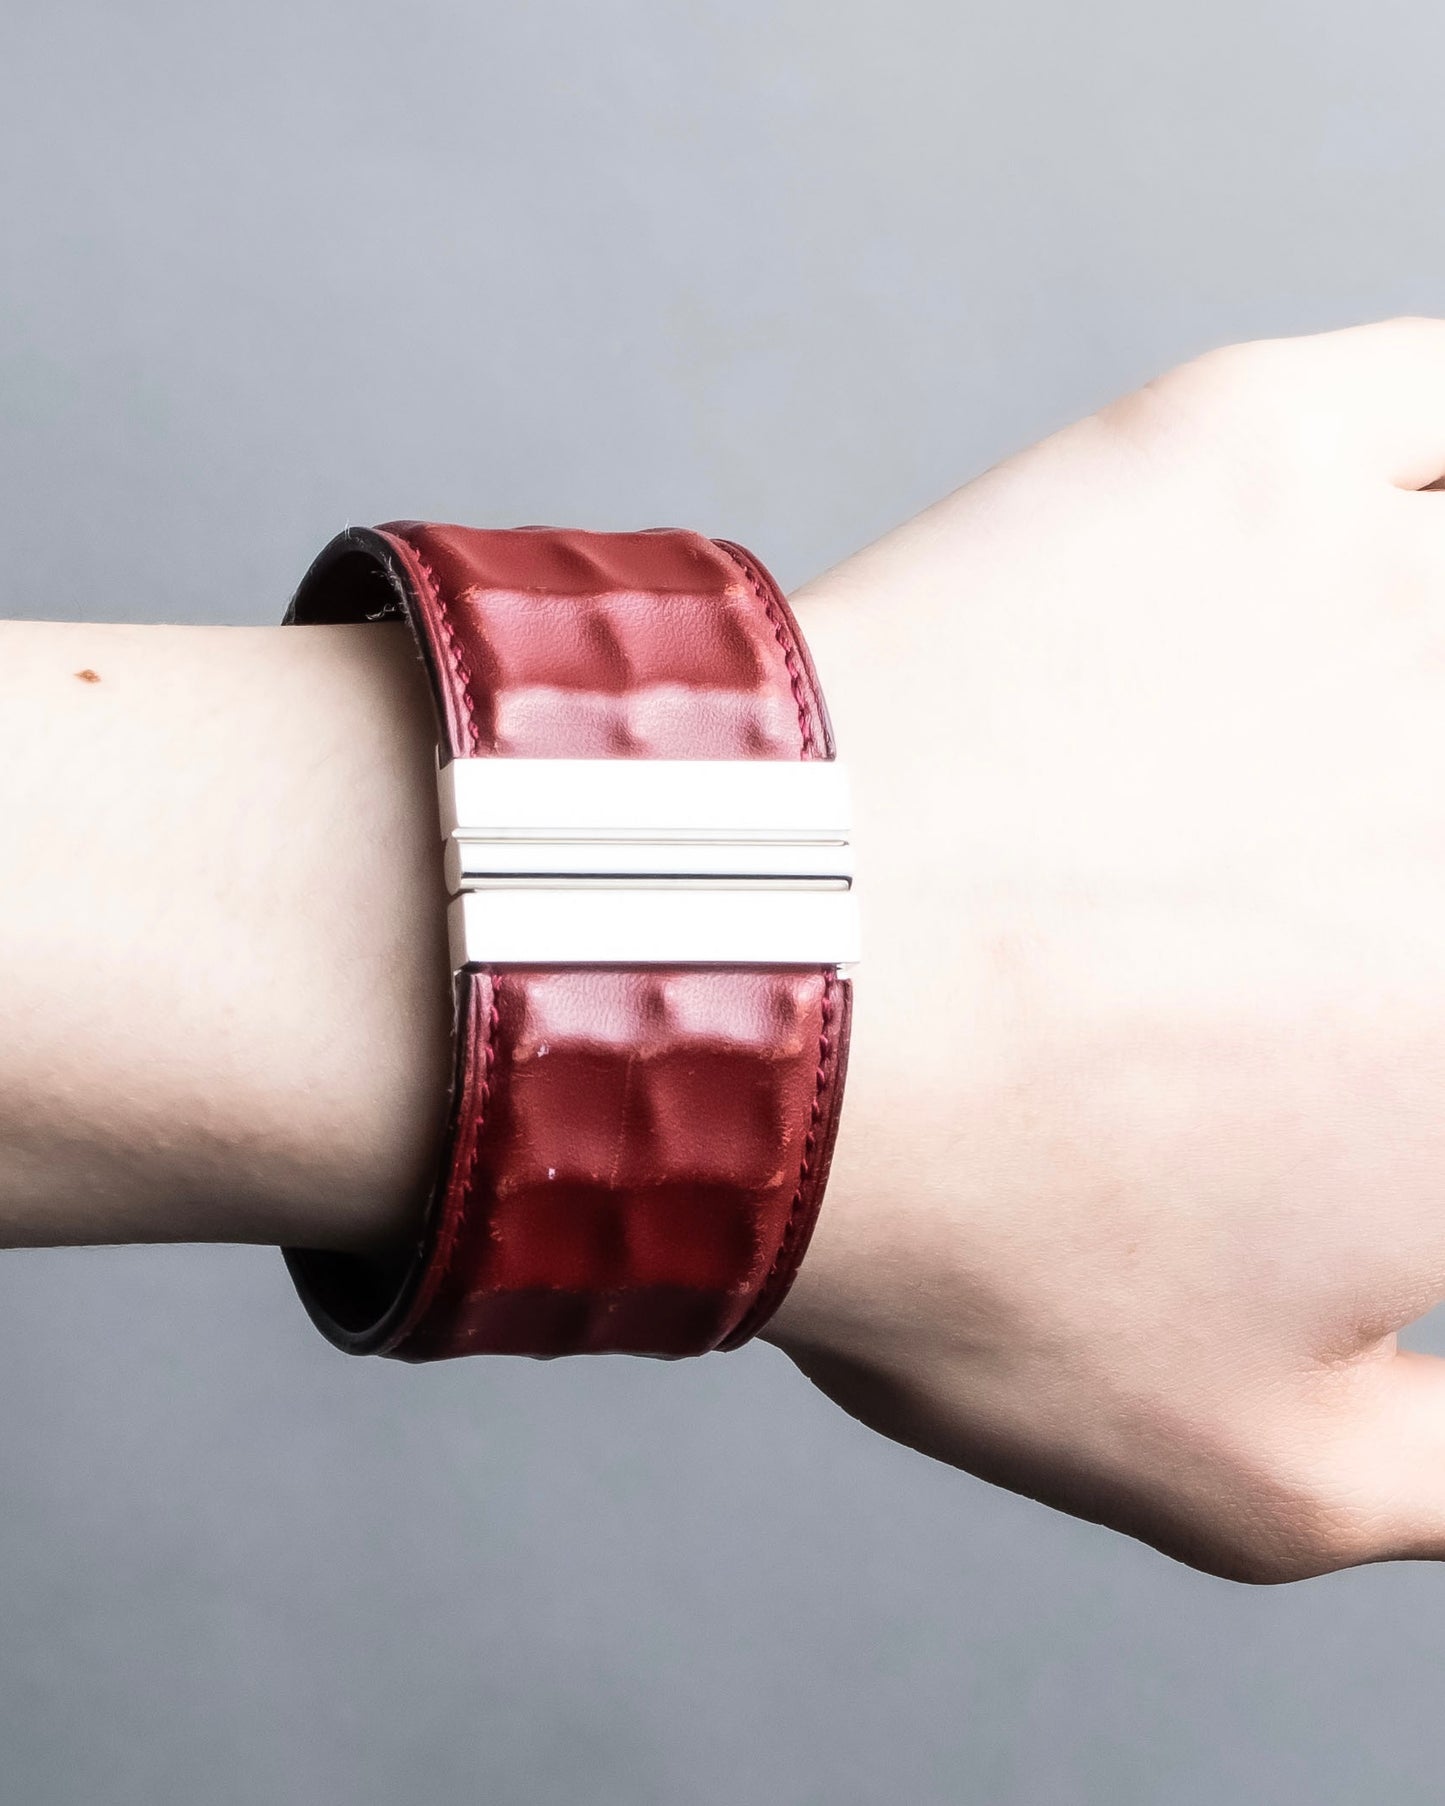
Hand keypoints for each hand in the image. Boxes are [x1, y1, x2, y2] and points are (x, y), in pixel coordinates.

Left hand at [770, 318, 1444, 1581]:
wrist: (729, 992)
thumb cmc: (969, 1233)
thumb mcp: (1250, 1473)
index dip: (1425, 1051)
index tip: (1378, 1037)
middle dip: (1409, 883)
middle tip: (1337, 915)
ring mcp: (1411, 586)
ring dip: (1413, 686)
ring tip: (1331, 782)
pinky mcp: (1256, 448)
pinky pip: (1427, 412)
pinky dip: (1429, 470)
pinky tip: (1390, 545)